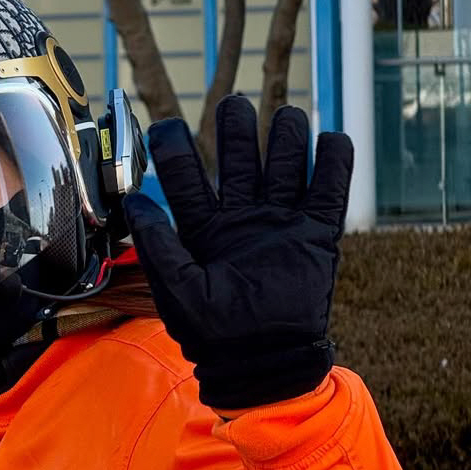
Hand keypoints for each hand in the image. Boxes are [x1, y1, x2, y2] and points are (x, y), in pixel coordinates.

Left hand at [123, 95, 352, 410]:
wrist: (262, 363)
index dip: (175, 150)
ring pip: (285, 165)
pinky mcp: (314, 236)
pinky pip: (328, 192)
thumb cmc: (213, 334)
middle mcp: (241, 219)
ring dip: (287, 137)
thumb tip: (136, 202)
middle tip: (234, 106)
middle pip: (240, 159)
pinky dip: (334, 163)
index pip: (187, 179)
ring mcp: (279, 224)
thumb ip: (158, 245)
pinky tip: (332, 140)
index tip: (166, 125)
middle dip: (238, 129)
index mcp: (204, 229)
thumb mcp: (177, 290)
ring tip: (288, 116)